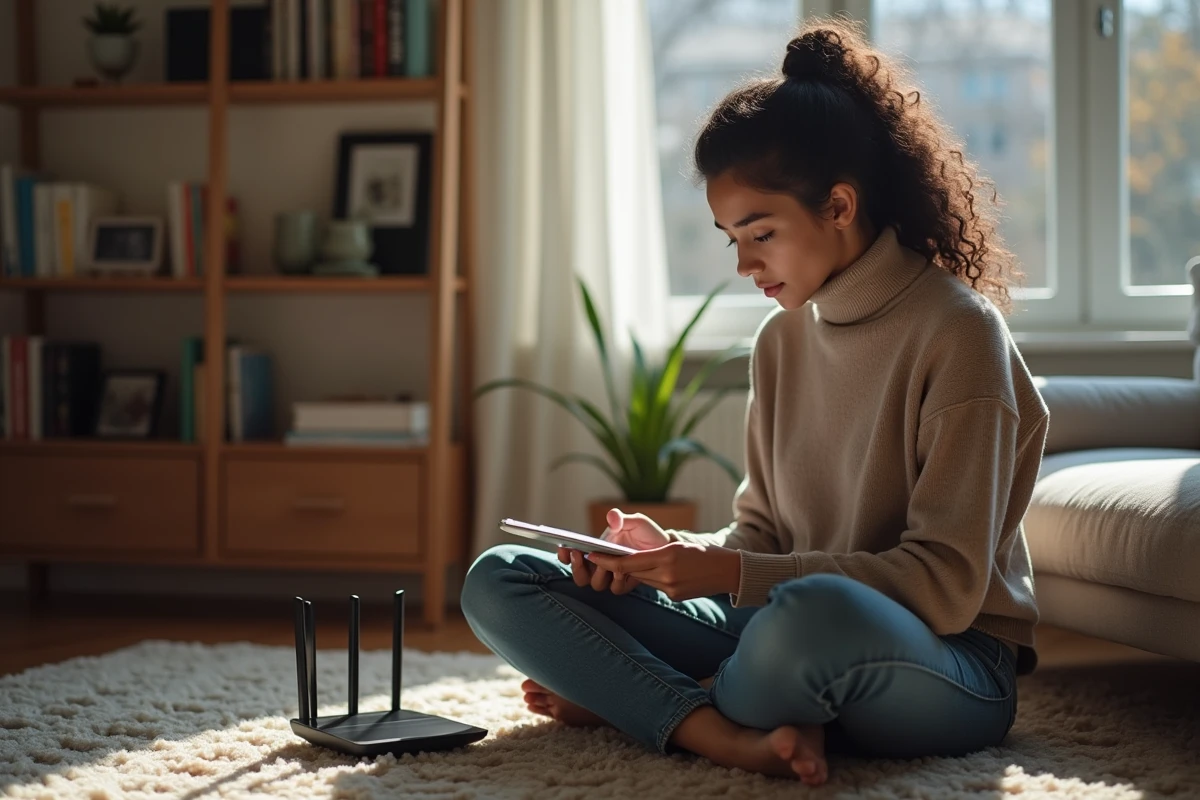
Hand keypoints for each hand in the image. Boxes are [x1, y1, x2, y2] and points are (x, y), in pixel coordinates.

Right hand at [558, 508, 669, 594]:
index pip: (572, 556)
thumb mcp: (635, 521)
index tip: (564, 547)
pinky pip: (616, 588)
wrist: (666, 547)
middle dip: (578, 568)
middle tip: (581, 554)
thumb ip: (621, 519)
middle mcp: (601, 564)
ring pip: (596, 584)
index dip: (564, 555)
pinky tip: (623, 570)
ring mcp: (613, 575)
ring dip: (598, 574)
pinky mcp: (626, 583)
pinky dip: (617, 580)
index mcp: (597, 549)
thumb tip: (612, 517)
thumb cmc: (647, 533)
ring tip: (607, 564)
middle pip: (580, 576)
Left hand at [585, 542, 741, 601]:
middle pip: (632, 572)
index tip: (592, 555)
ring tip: (638, 562)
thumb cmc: (704, 553)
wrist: (729, 571)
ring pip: (643, 579)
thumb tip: (631, 559)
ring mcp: (670, 588)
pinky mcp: (675, 596)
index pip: (627, 562)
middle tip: (603, 557)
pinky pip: (655, 586)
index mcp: (666, 557)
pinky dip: (653, 579)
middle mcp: (666, 575)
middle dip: (620, 565)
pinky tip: (662, 572)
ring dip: (638, 572)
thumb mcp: (679, 546)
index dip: (606, 560)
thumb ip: (654, 553)